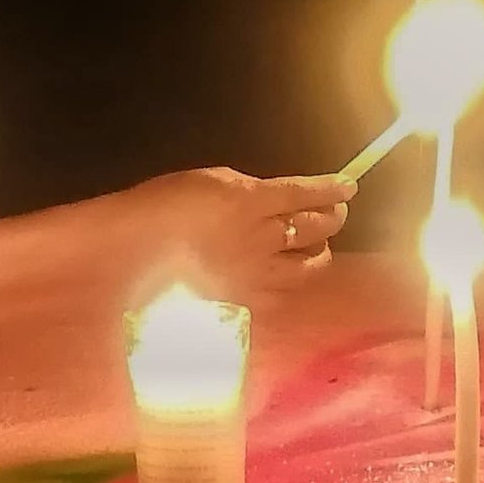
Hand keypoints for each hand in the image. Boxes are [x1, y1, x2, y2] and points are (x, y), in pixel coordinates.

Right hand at [128, 167, 353, 300]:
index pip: (306, 193)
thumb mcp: (212, 183)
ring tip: (317, 246)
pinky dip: (290, 281)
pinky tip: (287, 277)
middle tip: (335, 213)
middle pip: (315, 227)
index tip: (348, 186)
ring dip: (319, 252)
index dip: (332, 189)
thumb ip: (248, 193)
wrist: (134, 250)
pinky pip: (281, 292)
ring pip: (308, 265)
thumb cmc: (164, 205)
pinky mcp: (244, 299)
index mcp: (253, 200)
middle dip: (332, 218)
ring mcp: (255, 272)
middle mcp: (262, 237)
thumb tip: (272, 200)